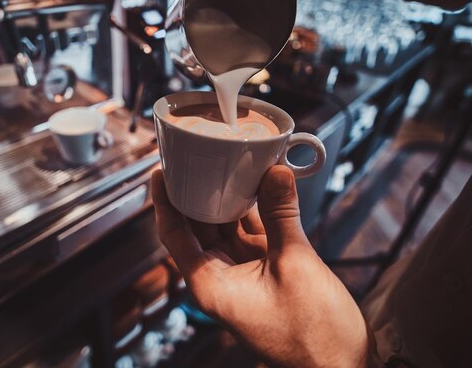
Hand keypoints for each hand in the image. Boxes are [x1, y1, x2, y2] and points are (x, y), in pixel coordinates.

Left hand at [151, 166, 378, 367]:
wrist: (342, 366)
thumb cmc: (314, 332)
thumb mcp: (295, 264)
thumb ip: (281, 216)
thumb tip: (275, 172)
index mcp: (211, 284)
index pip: (174, 236)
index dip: (164, 203)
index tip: (160, 173)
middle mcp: (220, 277)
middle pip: (196, 228)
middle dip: (194, 193)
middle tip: (193, 157)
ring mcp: (242, 272)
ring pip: (223, 227)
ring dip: (224, 198)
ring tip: (223, 162)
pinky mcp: (264, 269)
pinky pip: (250, 232)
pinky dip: (252, 210)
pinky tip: (257, 183)